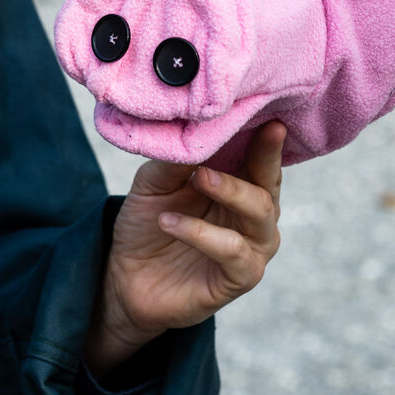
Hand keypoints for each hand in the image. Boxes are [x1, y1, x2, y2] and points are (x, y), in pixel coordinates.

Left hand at [84, 120, 286, 374]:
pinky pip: (231, 252)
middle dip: (259, 158)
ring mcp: (251, 248)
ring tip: (197, 178)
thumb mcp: (154, 183)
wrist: (125, 277)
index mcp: (241, 186)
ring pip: (260, 214)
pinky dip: (200, 233)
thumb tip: (195, 127)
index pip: (262, 159)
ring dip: (229, 191)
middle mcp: (255, 216)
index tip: (269, 116)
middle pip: (269, 183)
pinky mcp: (239, 278)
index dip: (267, 138)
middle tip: (230, 137)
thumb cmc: (148, 223)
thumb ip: (176, 160)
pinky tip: (169, 222)